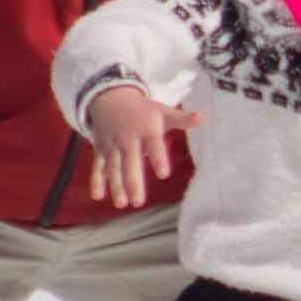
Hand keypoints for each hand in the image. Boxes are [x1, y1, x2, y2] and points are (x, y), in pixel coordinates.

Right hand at [82, 82, 198, 211]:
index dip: (158, 158)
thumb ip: (183, 119)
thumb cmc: (143, 109)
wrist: (110, 97)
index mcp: (146, 129)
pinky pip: (98, 166)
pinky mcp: (101, 150)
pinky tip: (97, 196)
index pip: (153, 145)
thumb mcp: (163, 111)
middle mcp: (128, 138)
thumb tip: (203, 117)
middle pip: (130, 161)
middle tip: (138, 202)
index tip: (163, 174)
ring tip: (121, 204)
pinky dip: (96, 180)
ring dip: (115, 185)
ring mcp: (113, 145)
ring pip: (113, 167)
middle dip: (133, 181)